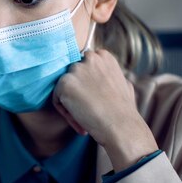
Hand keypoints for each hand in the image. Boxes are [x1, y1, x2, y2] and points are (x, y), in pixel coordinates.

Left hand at [52, 49, 157, 170]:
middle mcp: (89, 58)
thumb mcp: (123, 84)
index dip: (86, 85)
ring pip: (64, 88)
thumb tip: (107, 77)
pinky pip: (57, 99)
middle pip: (72, 76)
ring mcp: (76, 69)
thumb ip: (110, 76)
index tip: (93, 99)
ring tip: (86, 117)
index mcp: (103, 56)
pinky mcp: (65, 83)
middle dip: (77, 93)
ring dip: (70, 103)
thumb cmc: (124, 110)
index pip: (83, 66)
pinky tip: (80, 120)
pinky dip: (65, 112)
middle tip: (89, 110)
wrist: (121, 126)